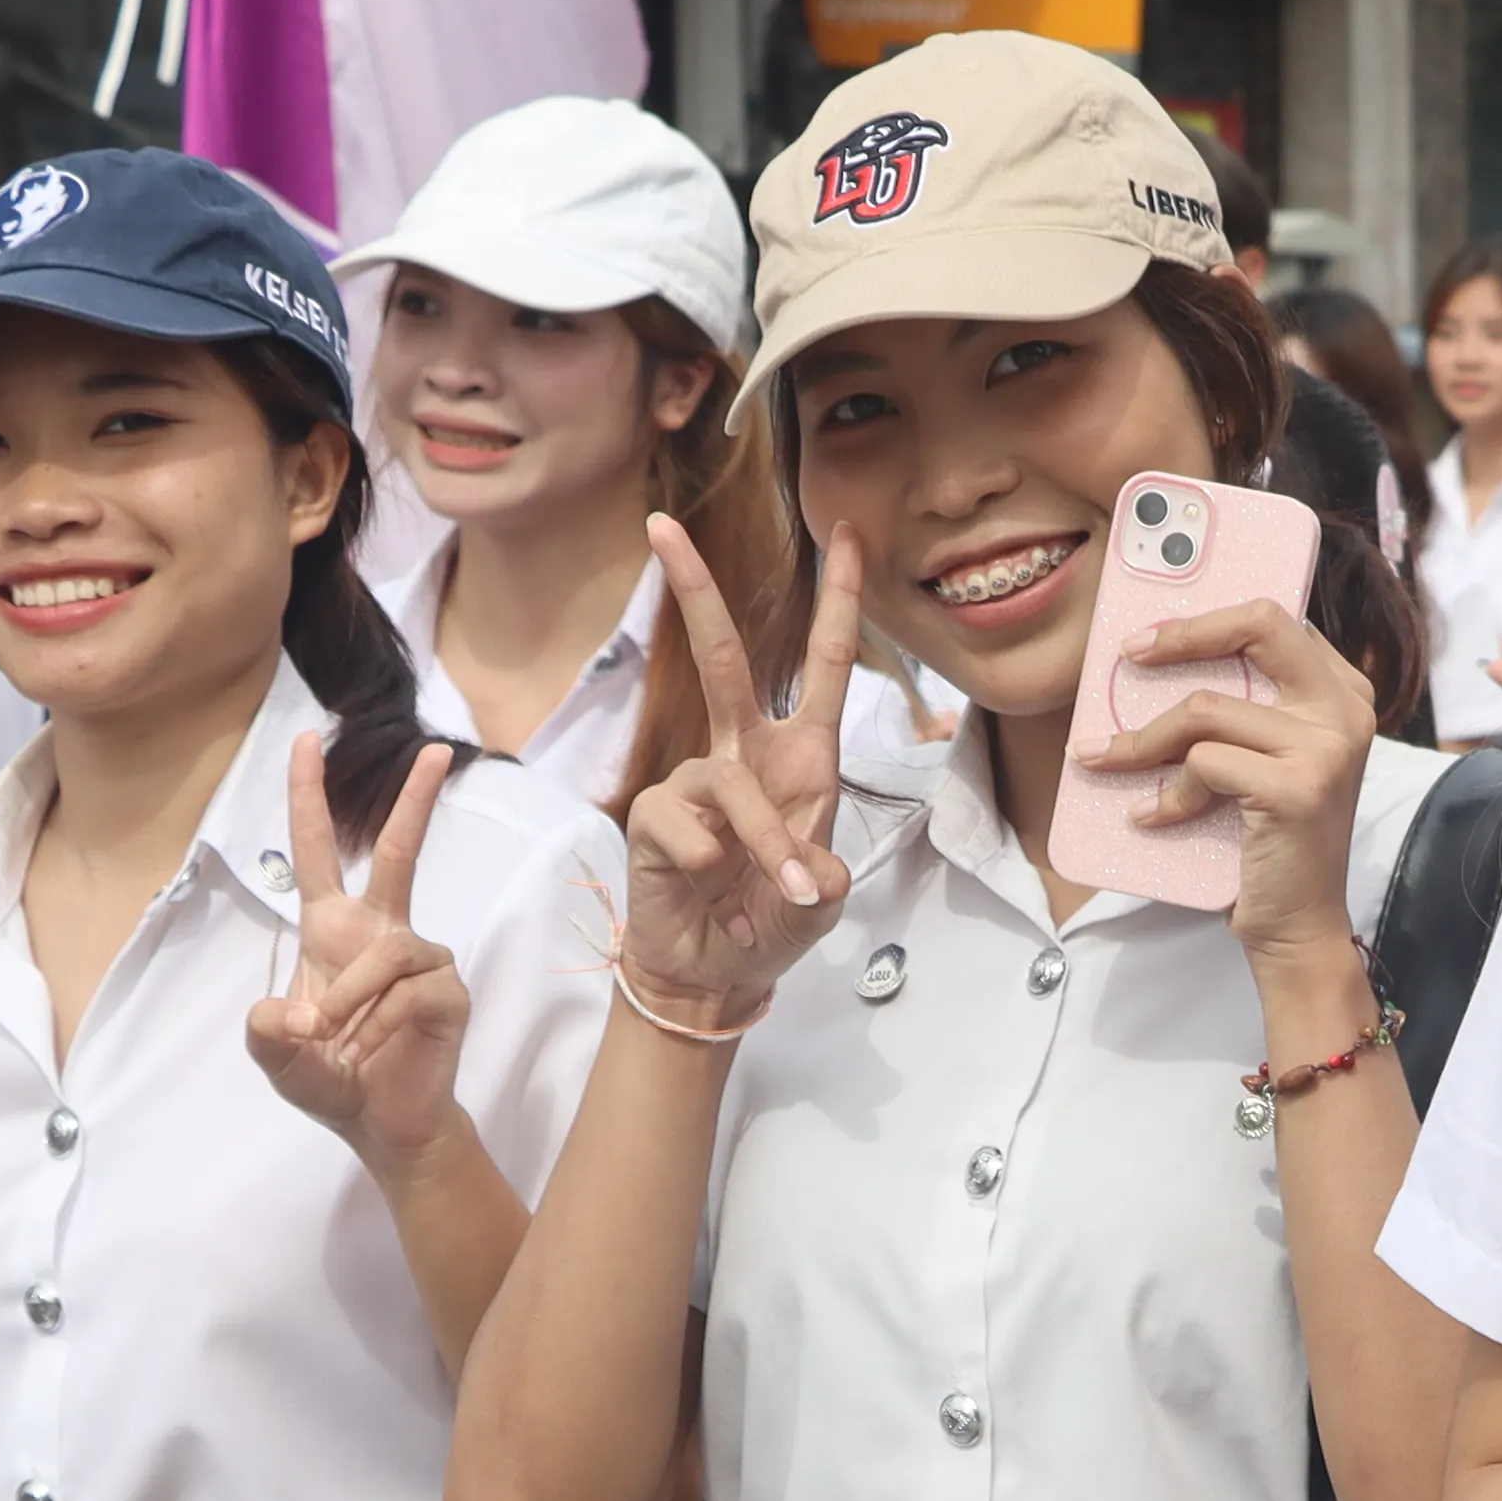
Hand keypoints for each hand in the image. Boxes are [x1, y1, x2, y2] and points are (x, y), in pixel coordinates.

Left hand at [245, 740, 471, 1164]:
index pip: (315, 852)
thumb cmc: (332, 1078)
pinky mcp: (448, 992)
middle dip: (418, 801)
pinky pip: (410, 992)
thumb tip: (291, 1011)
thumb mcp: (277, 1055)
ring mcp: (421, 960)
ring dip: (352, 999)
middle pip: (397, 854)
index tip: (306, 742)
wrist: (383, 1124)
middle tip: (440, 751)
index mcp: (333, 931)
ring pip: (387, 953)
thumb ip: (266, 1031)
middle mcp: (381, 932)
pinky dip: (379, 1025)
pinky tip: (373, 1051)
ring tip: (338, 1041)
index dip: (307, 798)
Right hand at [614, 514, 863, 1025]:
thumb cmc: (773, 923)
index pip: (824, 665)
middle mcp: (746, 755)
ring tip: (775, 902)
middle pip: (722, 657)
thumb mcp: (821, 905)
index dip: (838, 600)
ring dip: (765, 849)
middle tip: (661, 525)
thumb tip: (809, 869)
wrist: (716, 975)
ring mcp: (695, 782)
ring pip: (731, 788)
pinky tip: (712, 900)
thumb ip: (823, 881)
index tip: (848, 533)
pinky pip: (688, 829)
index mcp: (803, 758)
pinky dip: (711, 874)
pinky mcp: (654, 815)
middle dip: (692, 591)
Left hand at [1085, 579, 1388, 966]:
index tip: (1153, 635)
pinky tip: (1151, 818)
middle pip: (1259, 628)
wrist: (1299, 926)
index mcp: (1343, 693)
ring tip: (1103, 760)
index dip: (1209, 619)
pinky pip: (1203, 765)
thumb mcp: (1269, 759)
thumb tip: (1163, 651)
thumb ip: (1248, 708)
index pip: (1275, 620)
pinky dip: (1167, 794)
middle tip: (1130, 654)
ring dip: (1143, 740)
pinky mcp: (1297, 789)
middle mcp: (1346, 711)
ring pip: (1207, 709)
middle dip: (1184, 635)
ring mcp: (1327, 749)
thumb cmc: (1272, 839)